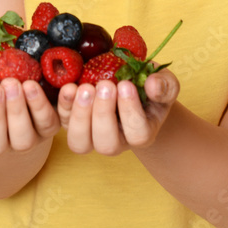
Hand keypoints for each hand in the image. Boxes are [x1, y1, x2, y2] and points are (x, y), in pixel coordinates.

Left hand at [57, 67, 179, 154]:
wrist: (130, 86)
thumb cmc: (150, 89)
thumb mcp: (166, 84)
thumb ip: (165, 85)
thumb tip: (153, 85)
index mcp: (141, 133)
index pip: (137, 134)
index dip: (130, 112)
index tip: (126, 85)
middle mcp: (116, 140)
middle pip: (106, 144)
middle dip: (103, 114)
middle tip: (105, 85)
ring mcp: (91, 134)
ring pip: (80, 143)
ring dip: (81, 115)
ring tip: (85, 88)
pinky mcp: (72, 122)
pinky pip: (62, 122)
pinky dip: (64, 105)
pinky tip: (69, 86)